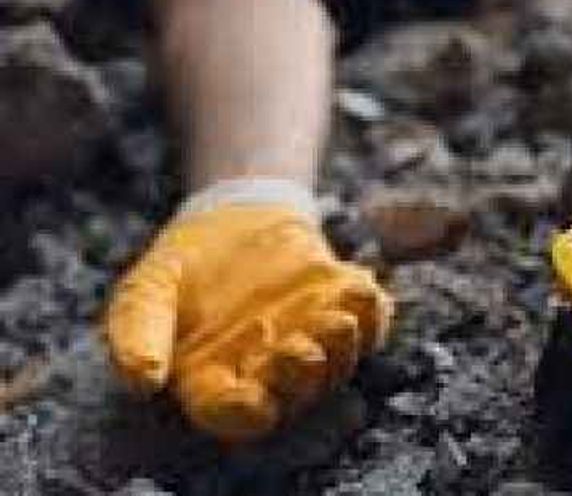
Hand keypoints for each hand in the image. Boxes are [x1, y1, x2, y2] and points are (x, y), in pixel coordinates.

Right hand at [105, 205, 392, 441]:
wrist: (232, 220)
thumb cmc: (184, 268)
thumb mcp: (146, 291)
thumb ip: (137, 333)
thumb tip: (142, 382)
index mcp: (215, 380)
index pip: (231, 412)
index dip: (242, 413)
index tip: (251, 400)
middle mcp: (268, 372)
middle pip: (293, 394)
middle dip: (301, 378)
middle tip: (301, 350)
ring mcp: (311, 342)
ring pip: (336, 364)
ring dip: (341, 348)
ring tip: (337, 321)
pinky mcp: (341, 312)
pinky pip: (369, 326)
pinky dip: (372, 314)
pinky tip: (362, 290)